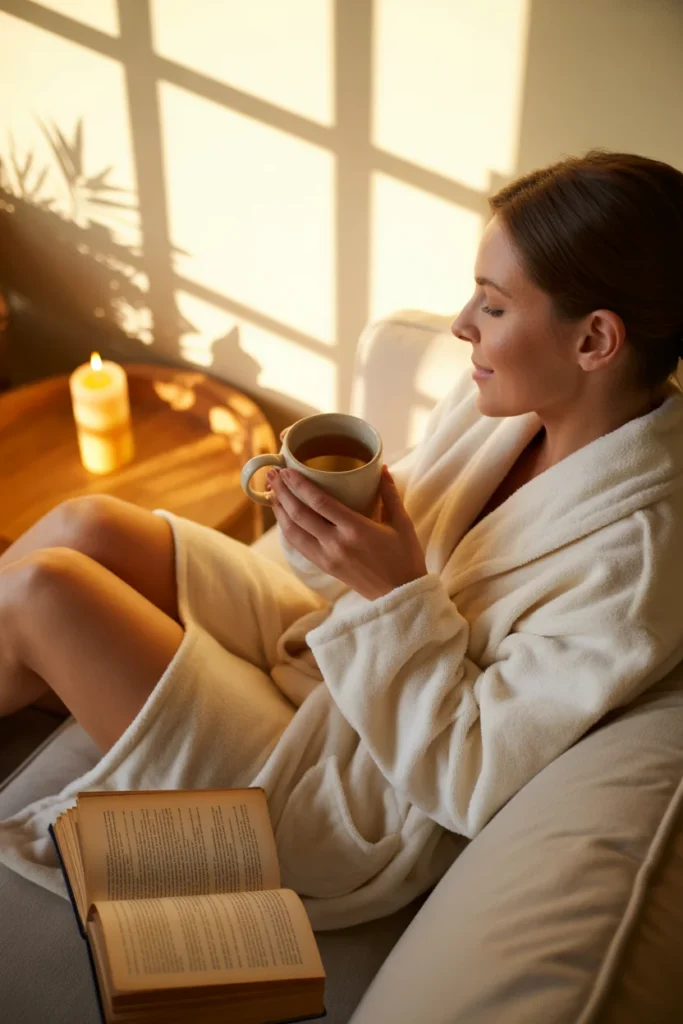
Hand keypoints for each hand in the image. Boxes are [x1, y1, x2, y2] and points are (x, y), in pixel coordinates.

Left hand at [267, 465, 427, 600]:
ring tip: (271, 492)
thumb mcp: (402, 523)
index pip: (319, 503)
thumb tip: (380, 467)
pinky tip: (284, 517)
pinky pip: (299, 546)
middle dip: (282, 493)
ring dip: (280, 511)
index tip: (286, 471)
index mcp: (356, 530)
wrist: (401, 595)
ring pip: (294, 532)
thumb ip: (389, 494)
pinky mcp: (325, 567)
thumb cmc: (405, 558)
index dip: (299, 485)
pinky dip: (288, 529)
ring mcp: (328, 558)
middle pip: (299, 515)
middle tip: (271, 474)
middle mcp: (337, 544)